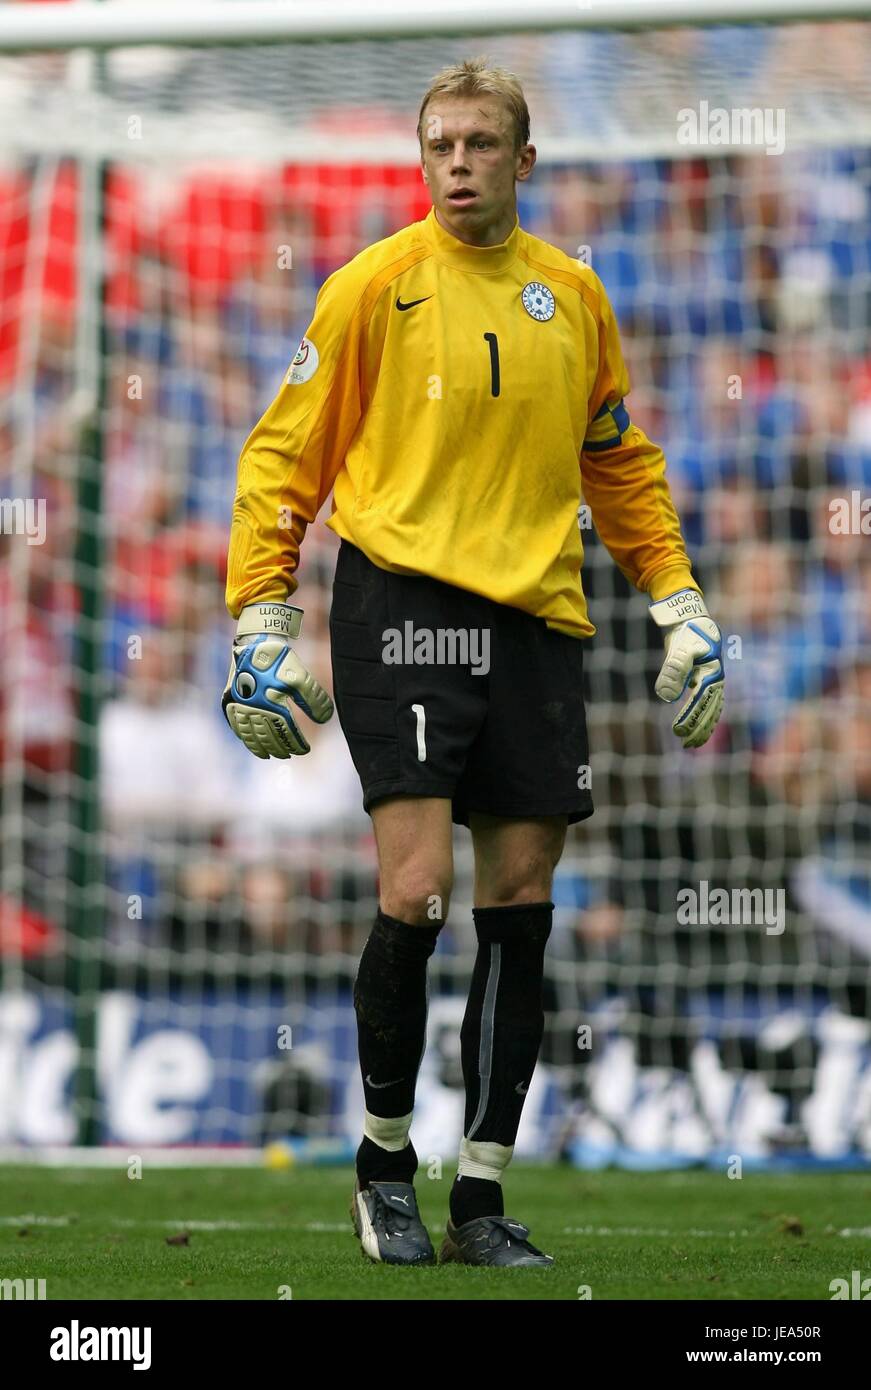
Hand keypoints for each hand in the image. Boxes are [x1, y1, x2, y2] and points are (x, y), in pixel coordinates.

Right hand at [222, 601, 333, 758]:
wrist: (254, 641)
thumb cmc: (279, 660)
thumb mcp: (301, 678)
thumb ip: (315, 700)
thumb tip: (326, 719)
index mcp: (271, 705)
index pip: (286, 733)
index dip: (296, 744)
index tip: (304, 750)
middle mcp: (252, 709)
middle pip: (267, 737)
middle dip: (279, 748)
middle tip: (288, 755)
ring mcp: (238, 706)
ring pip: (249, 734)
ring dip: (259, 747)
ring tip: (268, 755)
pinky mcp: (229, 699)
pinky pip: (235, 724)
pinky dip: (243, 735)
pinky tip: (248, 740)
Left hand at [648, 589, 723, 748]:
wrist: (691, 618)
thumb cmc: (685, 633)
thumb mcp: (678, 650)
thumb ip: (673, 671)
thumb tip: (666, 697)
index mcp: (711, 673)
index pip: (700, 701)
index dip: (690, 718)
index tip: (678, 732)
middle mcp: (715, 679)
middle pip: (709, 709)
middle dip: (699, 728)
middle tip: (686, 745)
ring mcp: (713, 680)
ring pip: (711, 709)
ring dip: (703, 726)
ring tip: (692, 743)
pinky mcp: (706, 679)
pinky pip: (708, 703)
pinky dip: (704, 716)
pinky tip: (696, 727)